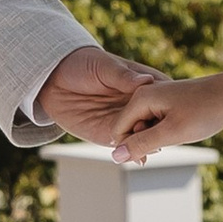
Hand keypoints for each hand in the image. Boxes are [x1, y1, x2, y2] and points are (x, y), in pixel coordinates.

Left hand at [32, 43, 165, 144]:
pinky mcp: (109, 135)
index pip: (164, 99)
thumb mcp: (104, 66)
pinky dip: (132, 153)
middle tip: (155, 135)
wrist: (54, 78)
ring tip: (147, 147)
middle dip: (158, 131)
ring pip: (142, 138)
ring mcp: (125, 122)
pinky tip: (137, 157)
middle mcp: (139, 106)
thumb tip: (146, 81)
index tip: (166, 115)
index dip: (168, 108)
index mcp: (144, 85)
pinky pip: (124, 146)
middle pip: (156, 123)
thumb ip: (123, 77)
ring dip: (147, 144)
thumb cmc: (83, 64)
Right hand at [106, 69, 222, 163]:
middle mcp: (146, 95)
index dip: (131, 147)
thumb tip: (116, 156)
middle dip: (147, 141)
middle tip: (174, 137)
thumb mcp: (172, 133)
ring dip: (160, 138)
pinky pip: (160, 124)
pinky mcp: (171, 104)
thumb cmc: (207, 111)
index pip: (118, 130)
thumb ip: (142, 144)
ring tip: (182, 131)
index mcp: (141, 98)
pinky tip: (187, 128)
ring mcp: (159, 98)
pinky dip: (170, 132)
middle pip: (132, 129)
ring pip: (147, 128)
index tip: (157, 151)